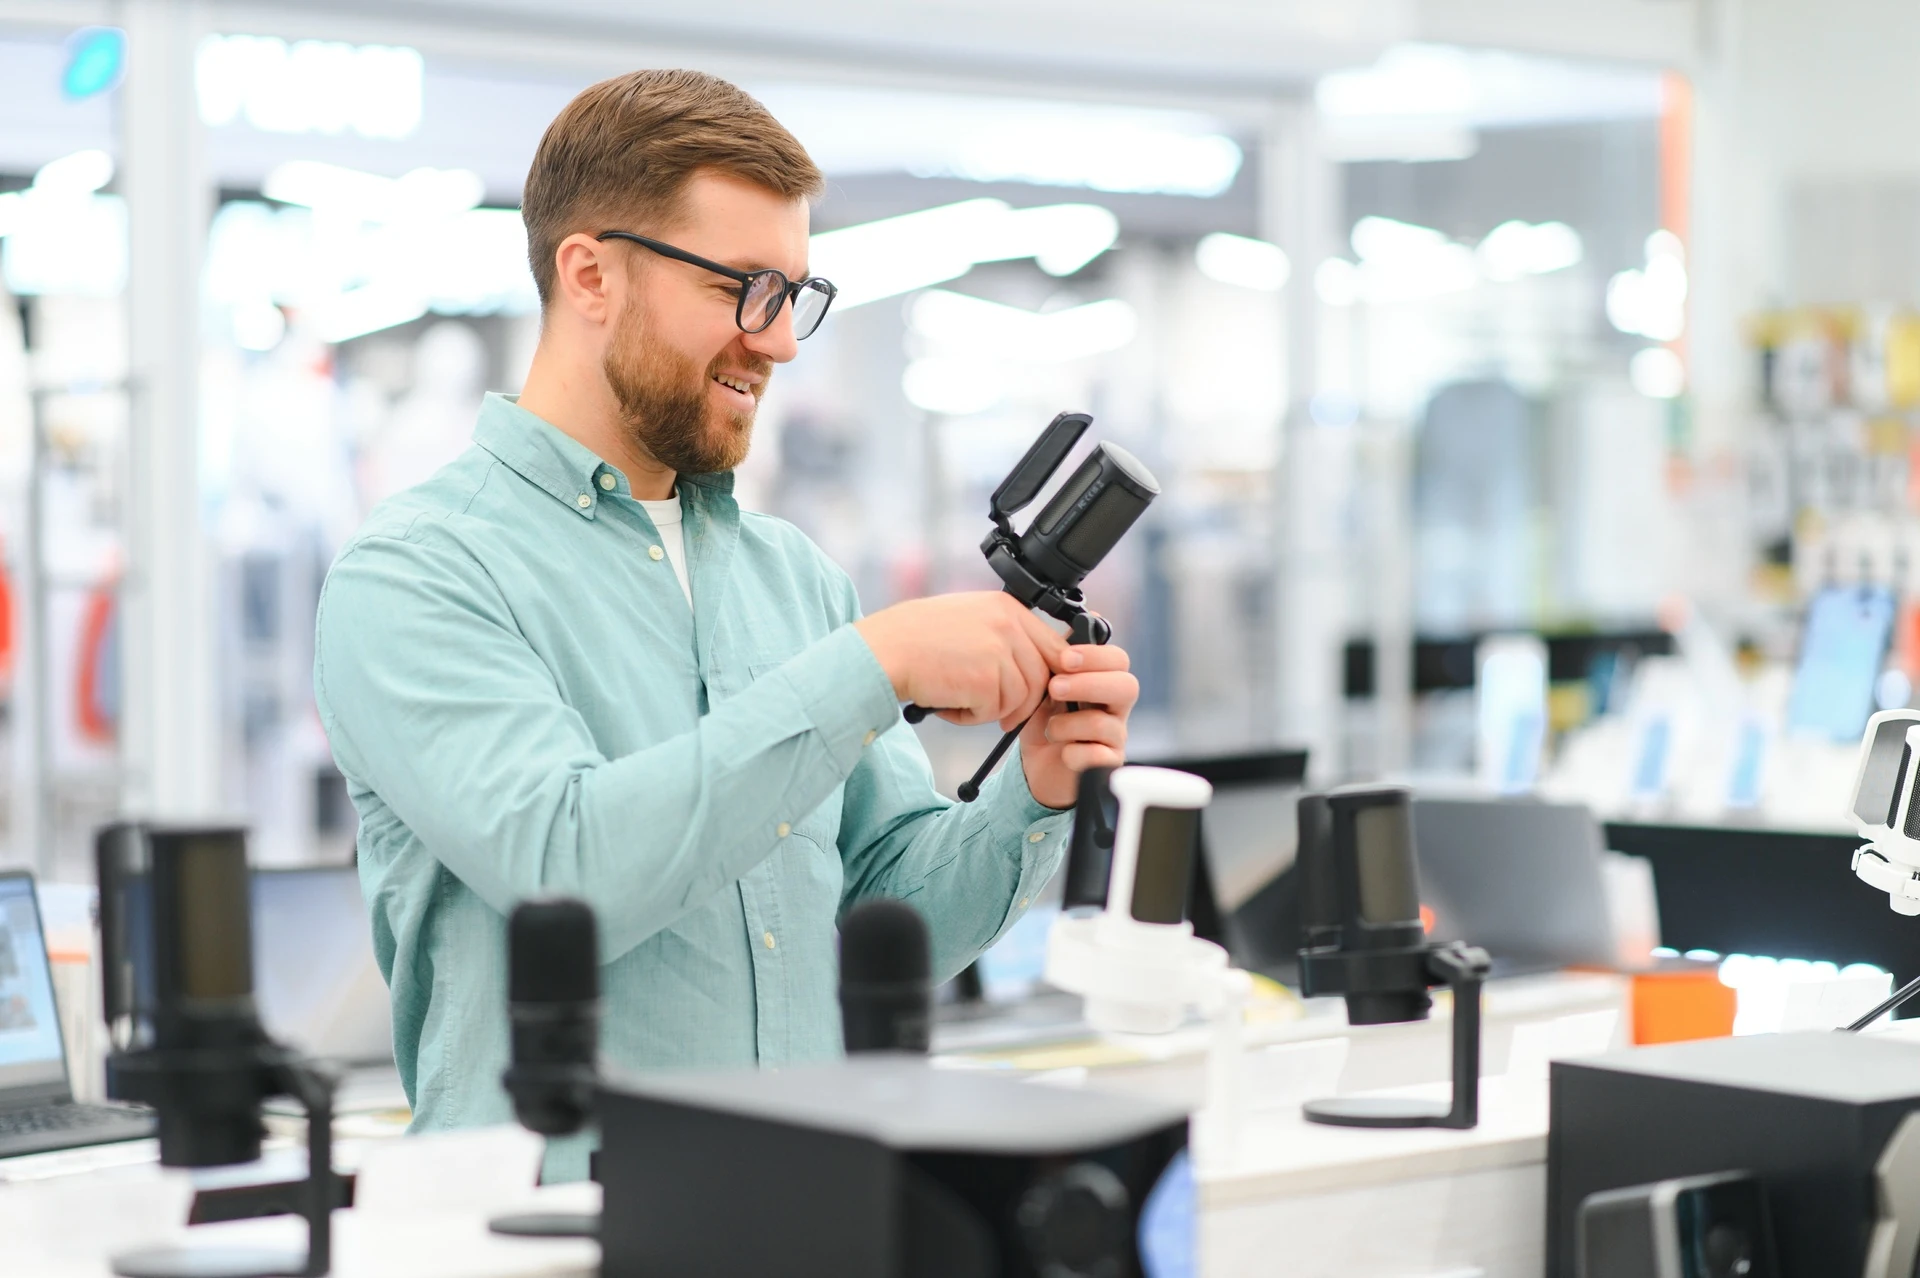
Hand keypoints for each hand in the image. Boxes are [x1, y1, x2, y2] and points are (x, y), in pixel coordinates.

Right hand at [854, 592, 1068, 727]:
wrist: (884, 650)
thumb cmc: (916, 638)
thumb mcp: (969, 621)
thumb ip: (1003, 636)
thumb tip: (1033, 664)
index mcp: (1006, 607)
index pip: (1054, 645)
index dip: (1051, 675)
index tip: (1042, 694)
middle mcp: (1008, 625)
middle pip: (1041, 677)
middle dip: (1024, 704)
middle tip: (1004, 717)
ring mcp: (999, 651)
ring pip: (1019, 699)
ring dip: (991, 710)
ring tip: (959, 701)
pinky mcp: (986, 680)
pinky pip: (993, 711)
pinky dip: (970, 717)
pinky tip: (948, 704)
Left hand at [1019, 642, 1137, 808]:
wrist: (1036, 766)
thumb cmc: (1044, 721)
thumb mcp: (1043, 684)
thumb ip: (1057, 657)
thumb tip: (1071, 623)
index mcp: (1103, 681)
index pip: (1118, 660)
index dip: (1095, 656)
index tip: (1065, 659)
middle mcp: (1115, 707)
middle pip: (1127, 686)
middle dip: (1089, 684)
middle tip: (1056, 688)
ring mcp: (1115, 737)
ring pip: (1106, 724)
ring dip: (1068, 724)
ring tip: (1050, 728)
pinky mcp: (1108, 765)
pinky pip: (1099, 756)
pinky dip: (1074, 753)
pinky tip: (1063, 752)